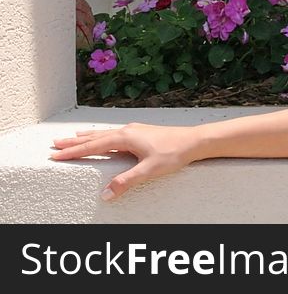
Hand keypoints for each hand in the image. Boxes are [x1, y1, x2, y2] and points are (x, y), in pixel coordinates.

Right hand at [50, 123, 202, 200]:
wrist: (195, 141)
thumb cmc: (175, 153)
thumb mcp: (149, 170)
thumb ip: (127, 182)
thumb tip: (106, 194)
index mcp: (125, 137)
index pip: (93, 146)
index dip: (74, 151)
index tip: (55, 155)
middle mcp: (127, 130)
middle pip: (95, 137)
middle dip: (75, 141)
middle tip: (56, 143)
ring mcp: (135, 130)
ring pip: (105, 133)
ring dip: (87, 136)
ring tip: (73, 137)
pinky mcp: (142, 133)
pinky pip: (115, 133)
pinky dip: (102, 135)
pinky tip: (104, 137)